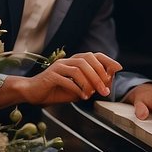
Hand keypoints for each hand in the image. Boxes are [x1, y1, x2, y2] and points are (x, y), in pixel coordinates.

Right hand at [0, 53, 120, 106]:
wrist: (32, 93)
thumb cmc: (55, 91)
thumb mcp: (77, 89)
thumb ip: (90, 85)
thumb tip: (107, 82)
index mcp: (74, 62)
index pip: (94, 55)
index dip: (107, 60)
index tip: (119, 68)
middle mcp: (67, 61)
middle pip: (87, 60)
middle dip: (99, 75)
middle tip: (105, 90)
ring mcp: (58, 67)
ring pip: (78, 69)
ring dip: (89, 82)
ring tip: (93, 94)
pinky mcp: (51, 76)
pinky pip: (67, 80)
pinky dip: (77, 88)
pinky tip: (81, 96)